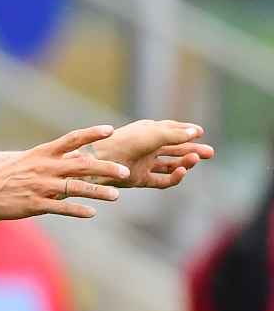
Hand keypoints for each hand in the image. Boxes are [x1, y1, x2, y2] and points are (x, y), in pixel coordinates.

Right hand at [0, 125, 129, 223]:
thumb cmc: (2, 177)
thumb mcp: (25, 163)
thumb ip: (50, 163)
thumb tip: (73, 161)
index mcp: (41, 153)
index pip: (71, 139)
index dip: (92, 133)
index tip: (111, 130)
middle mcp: (43, 167)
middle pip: (81, 164)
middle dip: (106, 168)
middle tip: (125, 171)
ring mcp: (39, 186)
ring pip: (76, 187)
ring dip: (98, 192)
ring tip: (116, 196)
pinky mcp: (33, 204)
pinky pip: (61, 207)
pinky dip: (78, 210)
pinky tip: (91, 213)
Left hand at [75, 119, 213, 188]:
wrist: (100, 161)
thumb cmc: (126, 142)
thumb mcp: (154, 134)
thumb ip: (175, 134)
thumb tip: (196, 131)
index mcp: (146, 131)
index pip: (170, 130)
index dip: (185, 131)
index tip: (200, 132)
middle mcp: (145, 147)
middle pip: (174, 149)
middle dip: (192, 150)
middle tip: (210, 153)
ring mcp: (142, 163)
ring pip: (169, 164)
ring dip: (185, 162)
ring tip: (196, 159)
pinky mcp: (139, 179)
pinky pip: (161, 180)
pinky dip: (173, 178)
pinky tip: (182, 171)